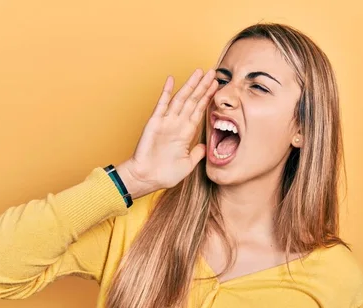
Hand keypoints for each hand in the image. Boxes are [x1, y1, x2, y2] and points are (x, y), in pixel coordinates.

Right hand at [119, 69, 217, 197]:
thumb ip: (197, 154)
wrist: (146, 179)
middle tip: (213, 72)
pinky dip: (166, 91)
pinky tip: (171, 79)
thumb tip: (205, 147)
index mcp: (185, 133)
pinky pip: (162, 104)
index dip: (207, 97)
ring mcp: (166, 122)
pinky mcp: (154, 122)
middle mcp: (177, 124)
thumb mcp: (187, 165)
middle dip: (203, 86)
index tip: (216, 86)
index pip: (199, 110)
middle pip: (193, 100)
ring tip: (199, 72)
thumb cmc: (164, 174)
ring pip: (181, 99)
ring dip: (190, 85)